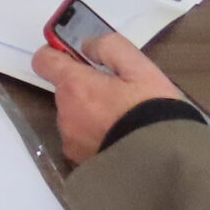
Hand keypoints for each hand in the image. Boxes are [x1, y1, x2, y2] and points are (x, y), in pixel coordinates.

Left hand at [33, 30, 190, 166]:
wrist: (167, 163)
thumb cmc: (154, 111)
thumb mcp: (140, 68)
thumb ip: (109, 47)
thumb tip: (86, 46)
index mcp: (75, 87)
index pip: (43, 60)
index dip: (56, 54)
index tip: (76, 56)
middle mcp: (65, 114)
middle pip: (65, 91)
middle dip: (85, 87)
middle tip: (118, 94)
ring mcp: (70, 142)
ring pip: (73, 117)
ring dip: (90, 114)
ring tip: (123, 120)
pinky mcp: (80, 163)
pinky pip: (81, 141)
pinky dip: (95, 136)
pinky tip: (120, 139)